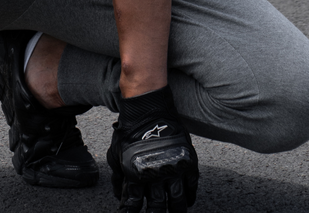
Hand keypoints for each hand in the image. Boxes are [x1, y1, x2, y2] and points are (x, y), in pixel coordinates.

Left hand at [106, 86, 198, 211]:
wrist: (147, 106)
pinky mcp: (186, 160)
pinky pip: (191, 185)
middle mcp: (154, 173)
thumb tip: (119, 195)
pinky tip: (188, 202)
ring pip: (177, 200)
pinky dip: (190, 196)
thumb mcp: (117, 151)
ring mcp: (172, 167)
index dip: (132, 211)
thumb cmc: (130, 128)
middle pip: (157, 206)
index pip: (134, 202)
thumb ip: (118, 175)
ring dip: (176, 211)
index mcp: (135, 173)